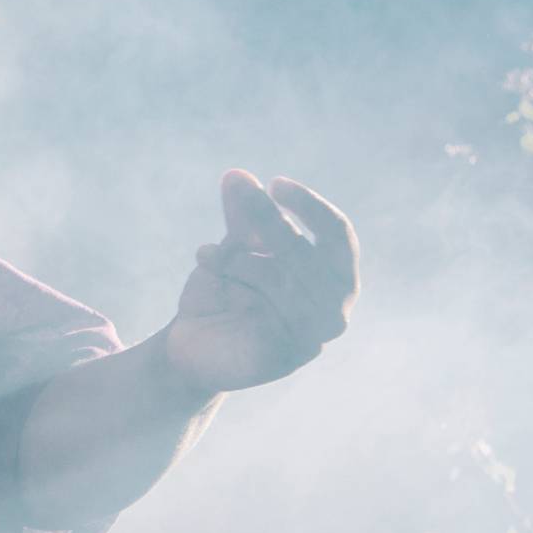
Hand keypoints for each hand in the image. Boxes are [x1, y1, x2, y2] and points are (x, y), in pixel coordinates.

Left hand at [159, 171, 358, 395]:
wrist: (193, 342)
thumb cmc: (228, 292)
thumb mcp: (237, 247)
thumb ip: (243, 216)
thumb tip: (236, 174)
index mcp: (335, 277)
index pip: (339, 234)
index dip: (310, 205)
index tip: (275, 183)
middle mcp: (334, 309)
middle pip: (306, 252)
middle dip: (268, 220)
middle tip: (239, 195)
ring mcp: (312, 337)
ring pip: (280, 279)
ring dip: (241, 259)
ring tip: (208, 255)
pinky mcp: (284, 357)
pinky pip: (262, 311)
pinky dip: (232, 285)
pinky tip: (209, 270)